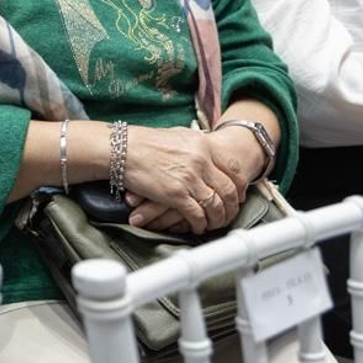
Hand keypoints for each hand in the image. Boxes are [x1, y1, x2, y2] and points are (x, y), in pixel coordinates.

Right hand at [115, 126, 237, 233]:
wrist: (122, 149)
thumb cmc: (145, 142)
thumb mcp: (178, 135)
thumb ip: (196, 146)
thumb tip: (207, 152)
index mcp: (203, 145)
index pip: (234, 168)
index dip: (240, 185)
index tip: (238, 194)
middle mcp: (200, 161)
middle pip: (229, 189)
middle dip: (232, 206)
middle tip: (229, 213)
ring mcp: (189, 179)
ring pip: (216, 205)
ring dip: (218, 218)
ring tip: (215, 223)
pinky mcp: (176, 195)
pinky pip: (198, 215)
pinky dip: (201, 224)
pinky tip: (198, 226)